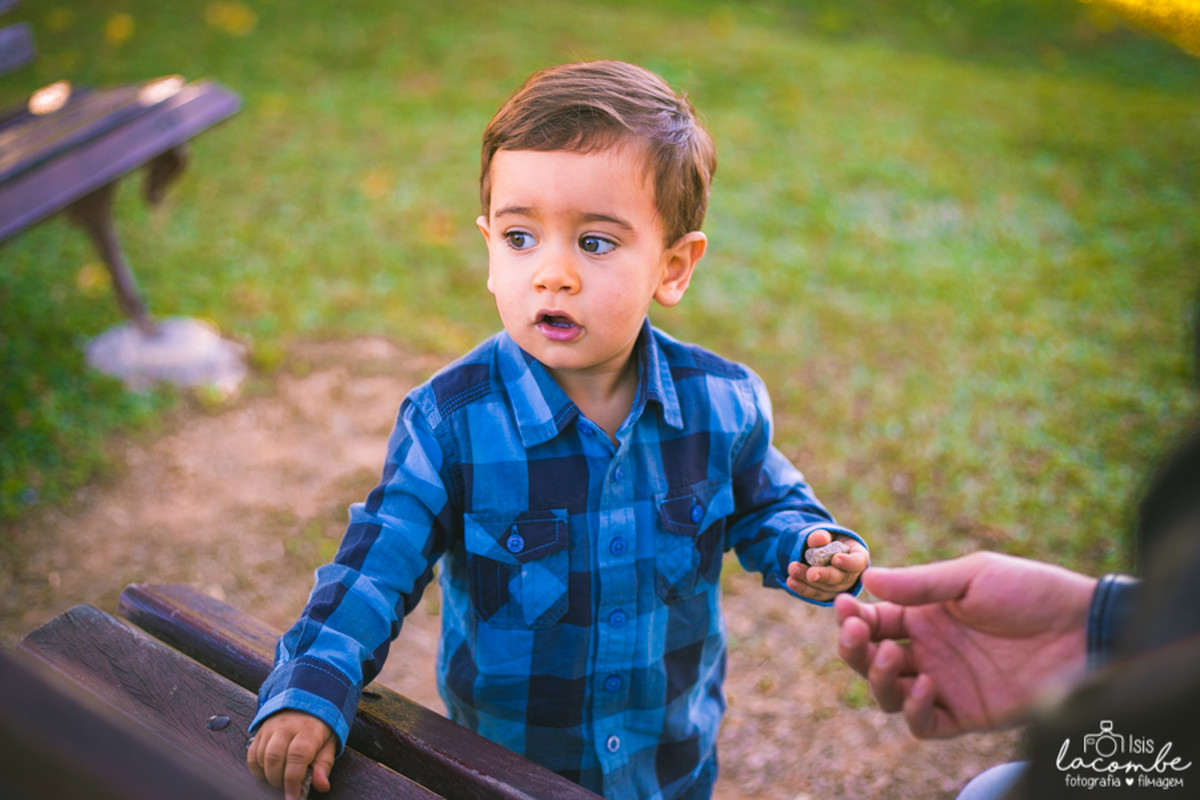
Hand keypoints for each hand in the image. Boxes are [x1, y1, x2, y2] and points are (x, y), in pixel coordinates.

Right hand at [247, 710, 336, 799]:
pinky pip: (252, 754)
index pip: (297, 756)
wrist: (306, 703)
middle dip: (278, 779)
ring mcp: (270, 728)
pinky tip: (267, 772)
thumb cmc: (319, 727)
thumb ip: (324, 765)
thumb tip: (322, 786)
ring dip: (268, 774)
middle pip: (274, 757)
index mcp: (308, 730)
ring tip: (280, 778)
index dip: (293, 780)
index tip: (293, 797)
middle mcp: (287, 727)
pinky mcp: (260, 731)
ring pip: (261, 756)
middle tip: (287, 787)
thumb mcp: (329, 743)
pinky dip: (257, 769)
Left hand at [785, 529, 868, 602]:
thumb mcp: (826, 533)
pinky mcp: (825, 595)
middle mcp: (851, 575)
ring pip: (825, 588)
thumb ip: (822, 535)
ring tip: (792, 571)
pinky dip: (802, 588)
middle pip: (840, 578)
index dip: (848, 562)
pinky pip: (814, 594)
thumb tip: (820, 538)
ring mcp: (839, 588)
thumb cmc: (827, 540)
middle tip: (811, 573)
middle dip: (824, 575)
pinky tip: (791, 582)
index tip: (836, 559)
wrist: (819, 551)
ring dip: (807, 581)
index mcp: (858, 557)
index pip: (857, 562)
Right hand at [835, 551, 1096, 738]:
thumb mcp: (973, 577)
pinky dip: (914, 710)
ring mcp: (946, 684)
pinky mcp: (967, 714)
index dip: (853, 617)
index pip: (873, 620)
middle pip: (870, 659)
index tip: (845, 606)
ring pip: (889, 693)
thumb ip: (921, 584)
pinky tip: (926, 684)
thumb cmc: (1031, 593)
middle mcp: (929, 651)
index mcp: (925, 615)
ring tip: (889, 656)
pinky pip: (925, 724)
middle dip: (854, 648)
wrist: (1085, 630)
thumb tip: (868, 579)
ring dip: (877, 677)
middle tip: (858, 633)